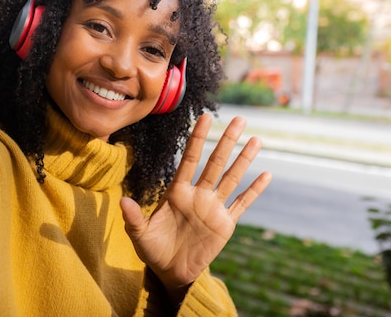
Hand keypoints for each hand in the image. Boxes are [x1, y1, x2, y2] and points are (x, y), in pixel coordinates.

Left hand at [120, 113, 271, 303]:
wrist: (171, 272)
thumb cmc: (153, 249)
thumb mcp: (139, 234)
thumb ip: (133, 218)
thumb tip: (123, 202)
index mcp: (177, 192)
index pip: (189, 159)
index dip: (197, 139)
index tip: (204, 117)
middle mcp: (197, 195)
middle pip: (215, 163)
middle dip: (227, 141)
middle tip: (239, 119)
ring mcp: (213, 208)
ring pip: (232, 178)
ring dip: (244, 160)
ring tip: (256, 140)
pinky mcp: (225, 224)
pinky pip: (242, 203)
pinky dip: (254, 190)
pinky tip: (266, 175)